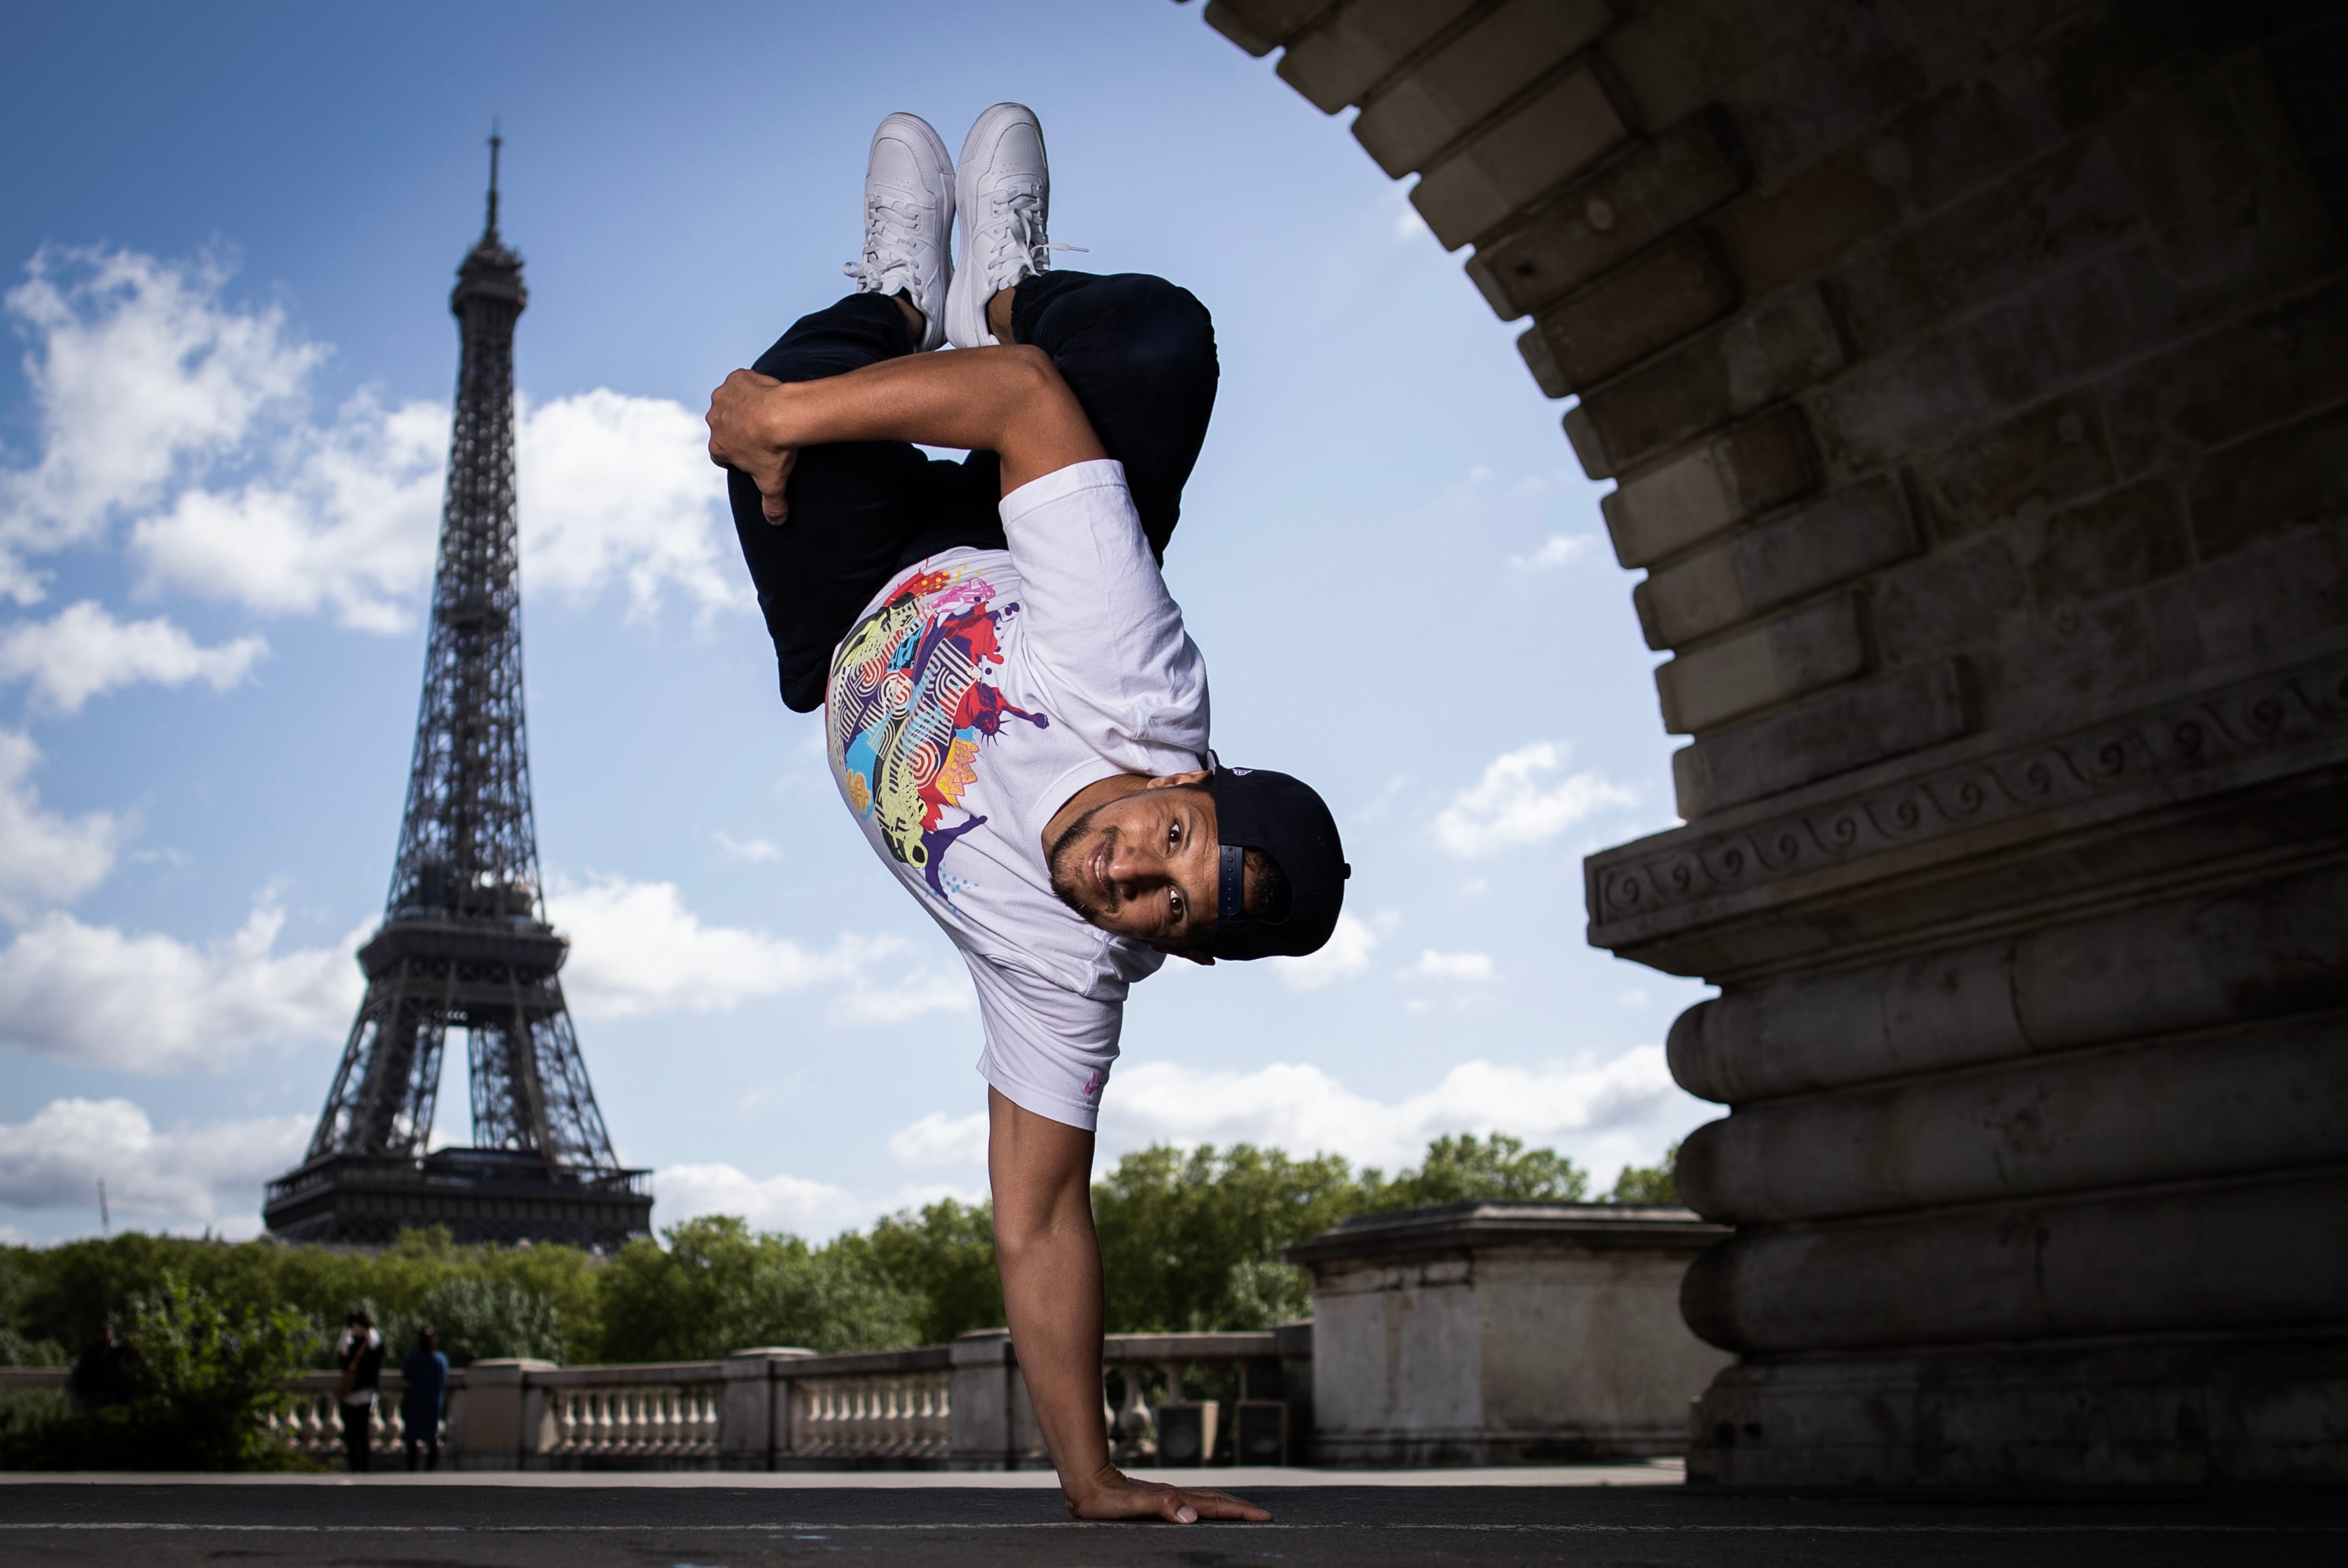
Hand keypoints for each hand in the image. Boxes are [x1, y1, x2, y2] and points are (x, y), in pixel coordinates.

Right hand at [706, 368, 797, 523]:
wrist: (784, 415)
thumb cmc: (775, 450)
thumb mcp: (773, 483)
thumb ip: (773, 505)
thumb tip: (777, 523)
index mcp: (718, 446)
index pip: (720, 453)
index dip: (735, 454)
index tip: (751, 453)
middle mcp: (714, 420)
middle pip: (723, 426)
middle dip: (738, 429)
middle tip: (762, 431)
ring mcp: (723, 397)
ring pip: (730, 402)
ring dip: (742, 406)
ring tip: (766, 411)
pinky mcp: (736, 379)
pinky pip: (741, 381)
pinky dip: (750, 386)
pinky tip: (767, 392)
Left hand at [1063, 1464, 1270, 1524]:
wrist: (1088, 1482)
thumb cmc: (1106, 1501)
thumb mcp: (1132, 1507)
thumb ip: (1163, 1508)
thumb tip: (1193, 1517)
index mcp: (1174, 1499)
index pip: (1215, 1505)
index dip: (1239, 1511)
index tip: (1263, 1517)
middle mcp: (1175, 1496)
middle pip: (1216, 1499)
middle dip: (1240, 1507)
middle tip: (1263, 1516)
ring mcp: (1168, 1495)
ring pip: (1206, 1499)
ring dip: (1227, 1505)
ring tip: (1244, 1512)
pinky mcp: (1159, 1498)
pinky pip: (1193, 1502)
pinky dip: (1209, 1505)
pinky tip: (1206, 1510)